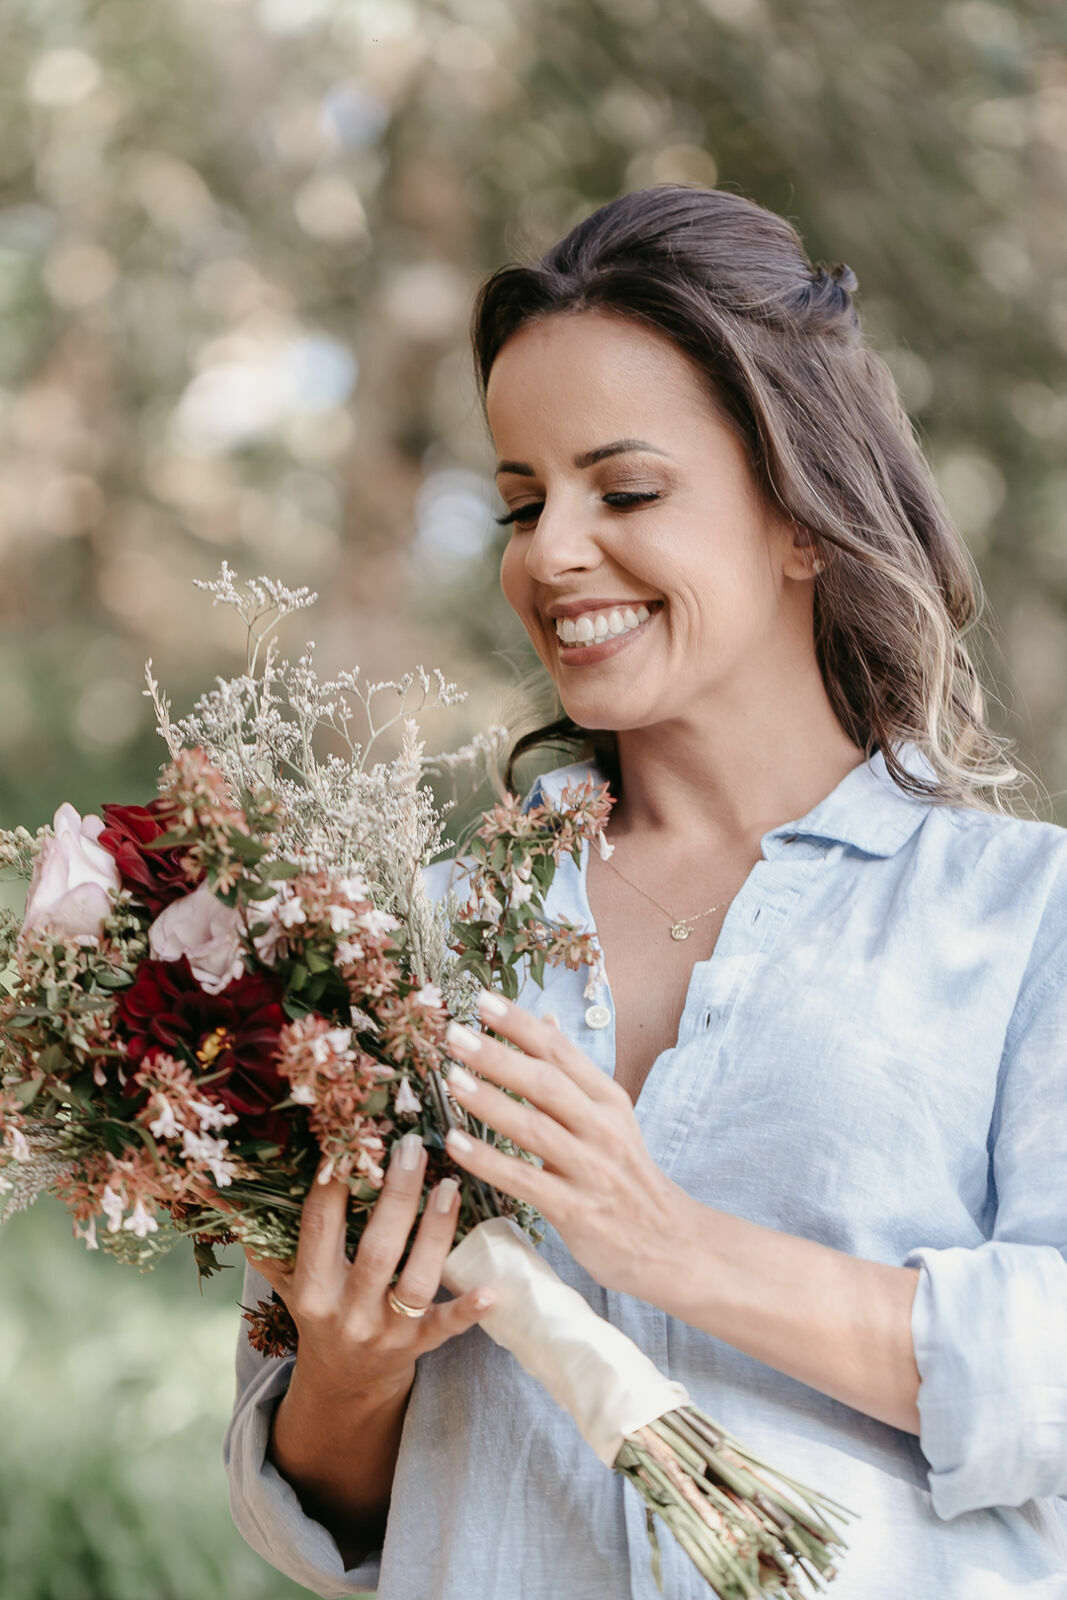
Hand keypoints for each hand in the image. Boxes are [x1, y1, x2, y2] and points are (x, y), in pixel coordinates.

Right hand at [246, 1130, 495, 1408]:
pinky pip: (447, 1328)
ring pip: (416, 1279)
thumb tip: (210, 1184)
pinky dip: (470, 1309)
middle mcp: (347, 1313)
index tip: (352, 1138)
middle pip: (377, 1248)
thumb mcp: (286, 1281)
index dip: (336, 1182)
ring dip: (437, 1231)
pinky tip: (494, 1287)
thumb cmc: (318, 1314)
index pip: (321, 1227)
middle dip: (397, 1195)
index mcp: (312, 1290)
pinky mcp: (419, 1347)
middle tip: (415, 1145)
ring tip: (451, 1183)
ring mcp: (386, 1333)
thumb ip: (259, 1235)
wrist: (344, 1389)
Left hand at [440, 992, 685, 1298]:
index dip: (520, 1023)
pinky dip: (488, 1162)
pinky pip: (525, 1181)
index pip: (560, 1050)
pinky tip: (456, 1145)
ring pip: (534, 1128)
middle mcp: (602, 1128)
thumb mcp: (609, 1115)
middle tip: (454, 1034)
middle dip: (498, 1056)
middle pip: (545, 1083)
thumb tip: (546, 1018)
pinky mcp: (576, 1210)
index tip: (481, 998)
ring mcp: (590, 1169)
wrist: (667, 1242)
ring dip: (489, 1102)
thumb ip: (574, 1071)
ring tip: (451, 1079)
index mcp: (608, 1099)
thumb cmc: (626, 1173)